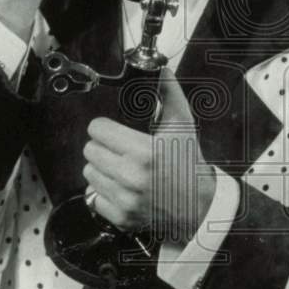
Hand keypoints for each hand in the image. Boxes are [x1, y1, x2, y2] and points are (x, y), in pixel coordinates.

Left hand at [82, 69, 216, 241]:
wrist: (199, 205)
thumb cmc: (189, 164)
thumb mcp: (182, 126)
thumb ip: (169, 94)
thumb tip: (162, 70)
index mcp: (143, 152)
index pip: (97, 130)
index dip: (105, 128)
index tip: (114, 132)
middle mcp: (131, 177)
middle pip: (90, 151)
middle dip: (103, 148)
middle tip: (121, 151)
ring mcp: (125, 200)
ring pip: (89, 173)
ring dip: (102, 170)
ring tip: (123, 169)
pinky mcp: (121, 217)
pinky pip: (94, 197)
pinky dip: (105, 193)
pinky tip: (123, 189)